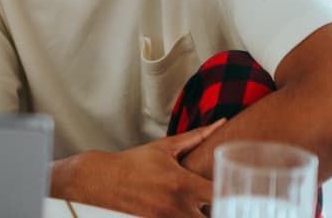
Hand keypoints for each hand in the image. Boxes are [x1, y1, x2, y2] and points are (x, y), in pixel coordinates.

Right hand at [54, 119, 225, 217]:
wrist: (101, 179)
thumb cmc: (133, 163)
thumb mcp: (164, 148)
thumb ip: (196, 137)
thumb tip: (219, 123)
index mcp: (182, 183)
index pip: (219, 194)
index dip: (230, 193)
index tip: (231, 189)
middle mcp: (176, 205)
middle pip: (213, 215)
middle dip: (217, 209)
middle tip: (216, 201)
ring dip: (200, 215)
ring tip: (199, 206)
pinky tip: (182, 211)